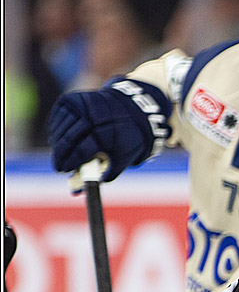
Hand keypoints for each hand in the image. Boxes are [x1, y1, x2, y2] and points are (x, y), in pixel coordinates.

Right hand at [47, 78, 169, 181]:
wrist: (128, 106)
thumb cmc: (127, 136)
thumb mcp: (125, 156)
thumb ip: (105, 174)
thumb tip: (77, 192)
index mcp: (106, 132)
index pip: (83, 150)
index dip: (71, 162)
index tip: (64, 171)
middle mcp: (91, 116)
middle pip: (67, 140)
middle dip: (61, 156)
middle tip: (59, 167)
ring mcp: (79, 106)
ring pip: (59, 130)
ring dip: (58, 144)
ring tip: (62, 154)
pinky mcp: (70, 100)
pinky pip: (56, 119)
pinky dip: (57, 131)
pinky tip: (63, 138)